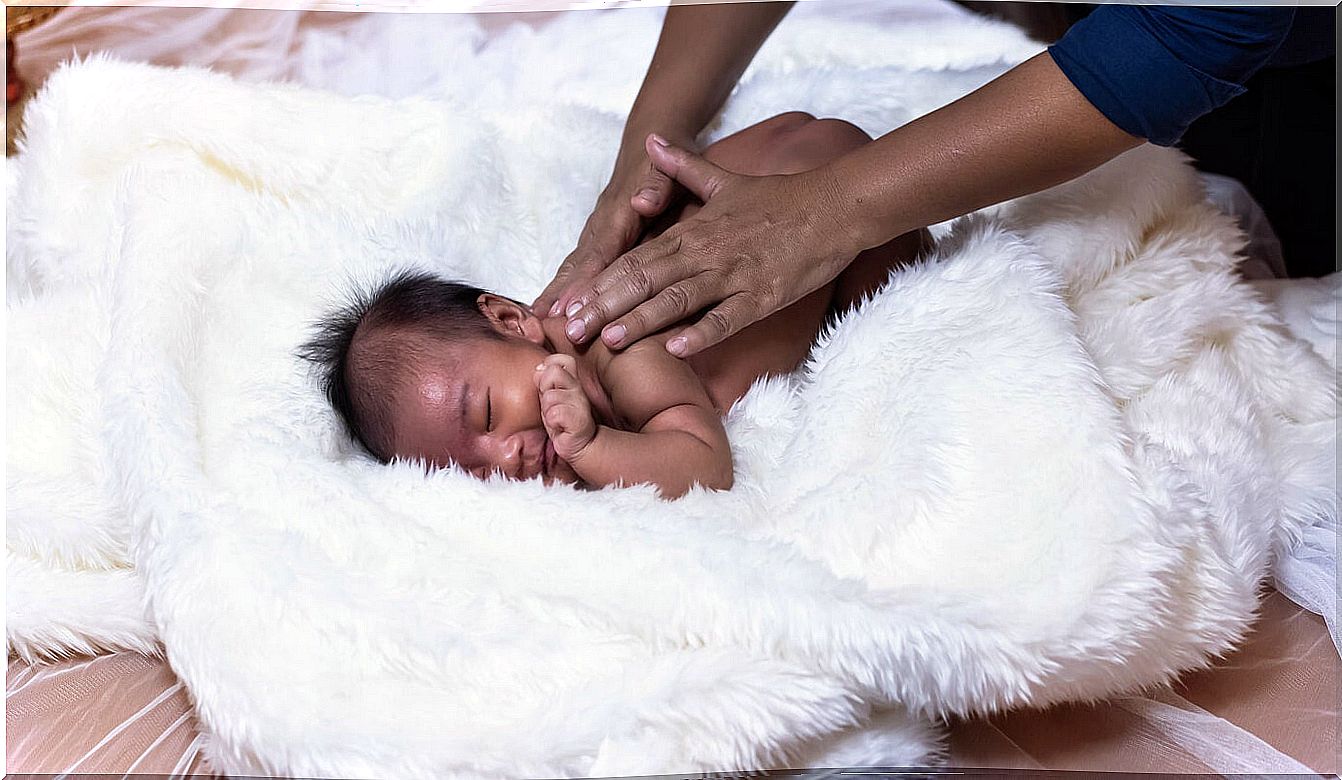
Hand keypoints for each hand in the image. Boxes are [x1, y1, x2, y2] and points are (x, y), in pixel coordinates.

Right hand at [532, 132, 692, 319]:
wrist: (654, 142)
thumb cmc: (666, 163)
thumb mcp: (670, 169)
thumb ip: (658, 185)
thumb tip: (642, 202)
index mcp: (620, 213)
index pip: (600, 253)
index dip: (584, 280)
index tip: (569, 305)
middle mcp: (602, 223)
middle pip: (578, 262)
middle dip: (560, 291)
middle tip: (541, 319)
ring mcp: (597, 229)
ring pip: (574, 263)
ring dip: (557, 289)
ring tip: (539, 317)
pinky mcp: (598, 235)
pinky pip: (580, 262)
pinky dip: (566, 283)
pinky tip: (557, 304)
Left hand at [534, 354, 597, 462]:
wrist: (579, 445)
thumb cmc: (562, 421)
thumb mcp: (549, 397)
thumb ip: (543, 381)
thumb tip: (539, 369)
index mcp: (571, 380)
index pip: (562, 359)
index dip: (549, 366)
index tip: (548, 384)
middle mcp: (578, 389)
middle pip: (553, 371)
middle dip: (544, 388)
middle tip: (550, 404)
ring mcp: (581, 404)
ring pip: (550, 396)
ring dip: (547, 410)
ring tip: (555, 418)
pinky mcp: (580, 421)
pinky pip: (555, 414)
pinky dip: (552, 422)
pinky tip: (559, 427)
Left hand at [560, 135, 858, 356]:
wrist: (832, 206)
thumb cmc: (778, 200)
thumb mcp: (724, 179)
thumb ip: (682, 167)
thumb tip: (651, 141)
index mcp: (693, 231)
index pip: (636, 258)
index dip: (601, 281)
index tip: (572, 302)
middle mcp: (706, 253)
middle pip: (646, 281)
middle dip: (607, 307)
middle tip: (574, 330)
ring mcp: (734, 275)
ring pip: (678, 300)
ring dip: (643, 321)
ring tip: (610, 341)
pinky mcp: (762, 296)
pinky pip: (727, 318)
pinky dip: (701, 333)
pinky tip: (676, 349)